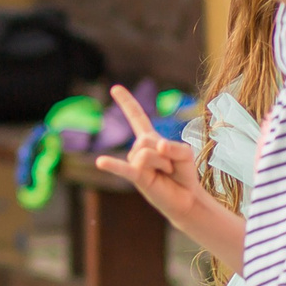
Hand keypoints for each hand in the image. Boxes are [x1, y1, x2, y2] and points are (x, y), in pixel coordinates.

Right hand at [92, 84, 202, 224]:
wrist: (186, 197)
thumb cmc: (184, 173)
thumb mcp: (186, 153)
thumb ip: (174, 146)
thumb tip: (157, 148)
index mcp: (150, 139)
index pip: (137, 117)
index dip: (126, 102)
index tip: (115, 88)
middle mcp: (139, 149)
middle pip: (148, 140)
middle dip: (167, 152)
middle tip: (171, 167)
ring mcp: (135, 163)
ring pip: (146, 154)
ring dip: (164, 164)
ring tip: (166, 174)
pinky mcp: (136, 177)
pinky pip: (124, 168)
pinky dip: (112, 165)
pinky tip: (100, 162)